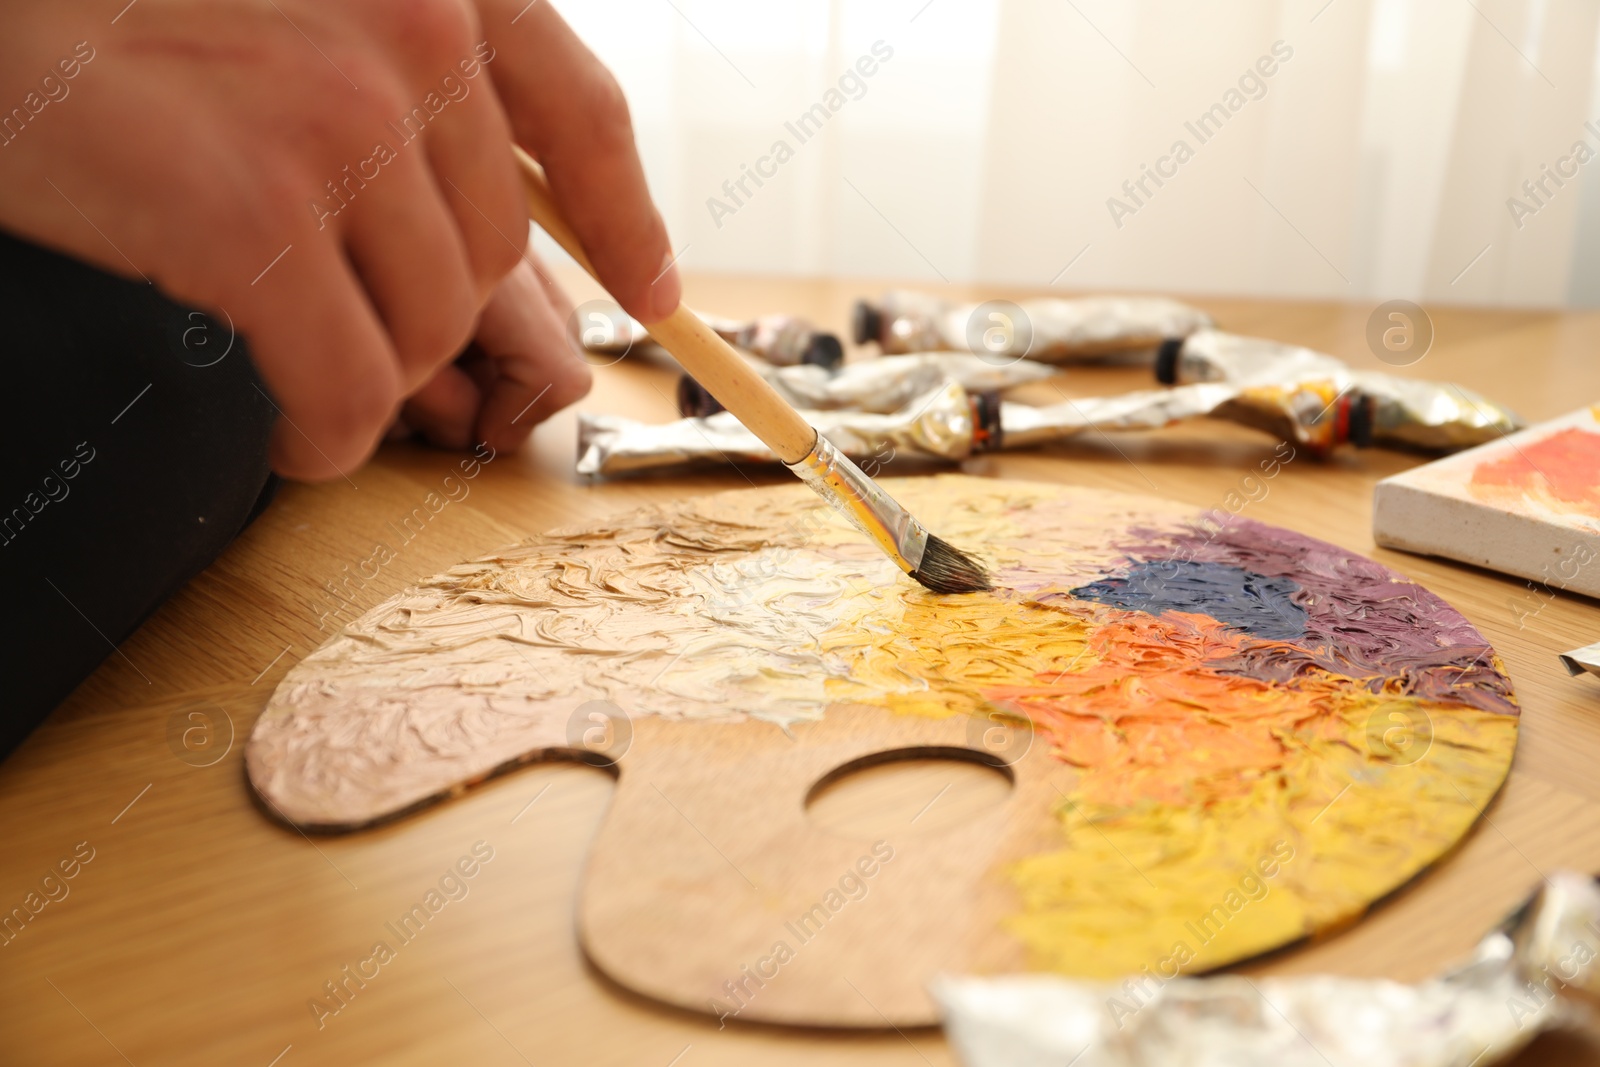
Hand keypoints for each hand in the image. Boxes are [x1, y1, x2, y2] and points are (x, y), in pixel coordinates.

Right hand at [0, 0, 675, 478]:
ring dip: (371, 373)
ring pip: (429, 326)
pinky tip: (293, 436)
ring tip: (297, 361)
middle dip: (429, 313)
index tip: (652, 292)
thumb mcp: (295, 4)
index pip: (579, 112)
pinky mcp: (253, 214)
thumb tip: (503, 229)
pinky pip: (350, 384)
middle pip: (494, 250)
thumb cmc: (118, 13)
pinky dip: (328, 436)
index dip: (627, 220)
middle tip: (345, 326)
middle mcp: (409, 28)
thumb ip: (403, 80)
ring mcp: (336, 120)